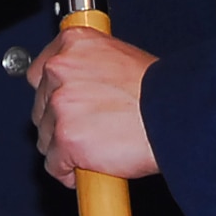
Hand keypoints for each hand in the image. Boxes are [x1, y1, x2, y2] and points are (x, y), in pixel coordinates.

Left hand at [28, 26, 158, 183]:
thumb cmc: (157, 91)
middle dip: (59, 123)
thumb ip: (88, 68)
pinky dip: (70, 172)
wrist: (175, 114)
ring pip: (45, 139)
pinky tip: (92, 165)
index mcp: (73, 43)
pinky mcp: (66, 138)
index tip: (64, 104)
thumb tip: (76, 84)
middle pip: (40, 108)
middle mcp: (61, 69)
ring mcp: (61, 104)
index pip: (40, 72)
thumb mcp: (119, 58)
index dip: (53, 94)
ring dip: (64, 149)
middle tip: (87, 129)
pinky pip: (54, 165)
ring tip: (95, 146)